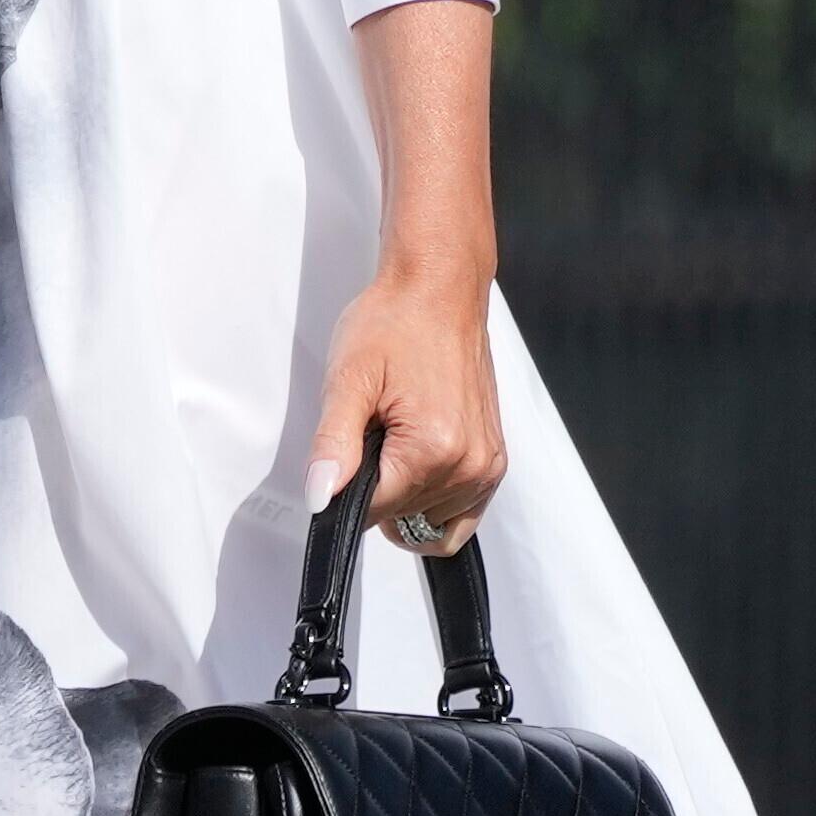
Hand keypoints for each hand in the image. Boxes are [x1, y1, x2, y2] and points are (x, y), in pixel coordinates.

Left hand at [307, 264, 509, 553]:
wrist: (439, 293)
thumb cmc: (395, 324)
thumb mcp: (349, 379)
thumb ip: (333, 446)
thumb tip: (321, 497)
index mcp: (432, 449)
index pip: (373, 512)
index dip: (348, 486)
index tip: (353, 444)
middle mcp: (469, 465)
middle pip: (400, 518)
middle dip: (377, 485)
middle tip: (376, 430)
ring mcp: (486, 467)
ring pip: (427, 522)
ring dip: (405, 495)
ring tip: (399, 439)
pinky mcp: (494, 462)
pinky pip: (460, 515)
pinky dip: (434, 502)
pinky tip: (418, 467)